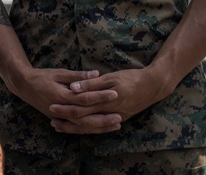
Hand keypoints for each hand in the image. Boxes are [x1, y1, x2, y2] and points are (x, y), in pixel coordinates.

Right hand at [8, 67, 121, 133]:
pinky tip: (101, 129)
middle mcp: (61, 110)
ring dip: (100, 127)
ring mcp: (60, 117)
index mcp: (61, 96)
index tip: (115, 93)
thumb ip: (78, 76)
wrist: (24, 85)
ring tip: (115, 125)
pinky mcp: (59, 120)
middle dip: (104, 118)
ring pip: (82, 127)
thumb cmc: (42, 76)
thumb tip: (97, 74)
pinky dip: (90, 129)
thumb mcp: (59, 72)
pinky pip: (77, 128)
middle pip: (85, 118)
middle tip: (120, 116)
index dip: (100, 96)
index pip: (85, 98)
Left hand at [49, 67, 169, 133]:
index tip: (51, 106)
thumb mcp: (111, 77)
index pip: (81, 108)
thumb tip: (73, 87)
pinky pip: (100, 127)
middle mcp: (110, 113)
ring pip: (91, 127)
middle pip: (84, 121)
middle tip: (52, 121)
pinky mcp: (119, 119)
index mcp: (106, 102)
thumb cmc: (131, 78)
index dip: (66, 108)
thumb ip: (91, 84)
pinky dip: (88, 128)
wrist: (154, 86)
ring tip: (60, 126)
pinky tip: (79, 127)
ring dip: (75, 128)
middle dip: (67, 121)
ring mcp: (115, 118)